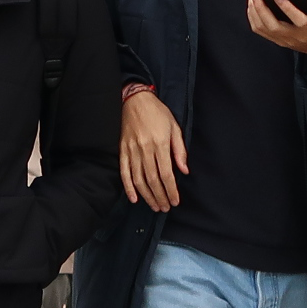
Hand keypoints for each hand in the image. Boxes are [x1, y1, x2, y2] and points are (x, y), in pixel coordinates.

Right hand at [120, 90, 186, 211]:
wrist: (136, 100)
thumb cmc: (157, 113)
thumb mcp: (174, 127)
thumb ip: (179, 150)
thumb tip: (184, 171)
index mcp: (160, 143)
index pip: (166, 173)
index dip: (171, 190)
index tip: (175, 201)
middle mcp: (145, 148)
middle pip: (152, 179)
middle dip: (160, 196)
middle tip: (165, 207)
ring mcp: (132, 150)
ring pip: (138, 179)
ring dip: (147, 196)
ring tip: (154, 206)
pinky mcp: (122, 150)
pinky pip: (124, 172)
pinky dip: (128, 187)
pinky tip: (134, 198)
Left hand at [247, 0, 306, 66]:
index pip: (297, 20)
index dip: (287, 8)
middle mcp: (295, 35)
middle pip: (273, 25)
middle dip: (261, 8)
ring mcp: (285, 39)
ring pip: (264, 29)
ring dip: (254, 12)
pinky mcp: (279, 40)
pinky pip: (261, 31)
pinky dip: (253, 18)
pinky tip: (252, 6)